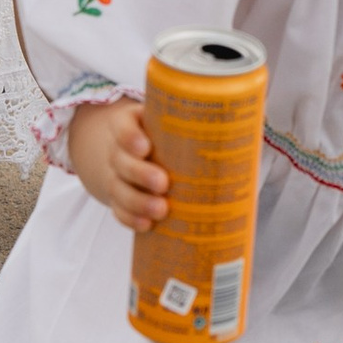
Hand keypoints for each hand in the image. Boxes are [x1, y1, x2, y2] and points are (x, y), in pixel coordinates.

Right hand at [68, 99, 168, 232]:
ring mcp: (114, 176)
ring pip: (119, 189)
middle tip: (163, 183)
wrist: (118, 146)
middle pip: (121, 161)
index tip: (144, 146)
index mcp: (126, 124)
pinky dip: (130, 218)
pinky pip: (117, 209)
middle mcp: (117, 151)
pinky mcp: (116, 197)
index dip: (130, 136)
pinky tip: (147, 225)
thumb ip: (180, 121)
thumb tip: (228, 122)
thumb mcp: (159, 118)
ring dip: (138, 201)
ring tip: (161, 209)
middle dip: (140, 173)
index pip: (122, 126)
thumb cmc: (154, 131)